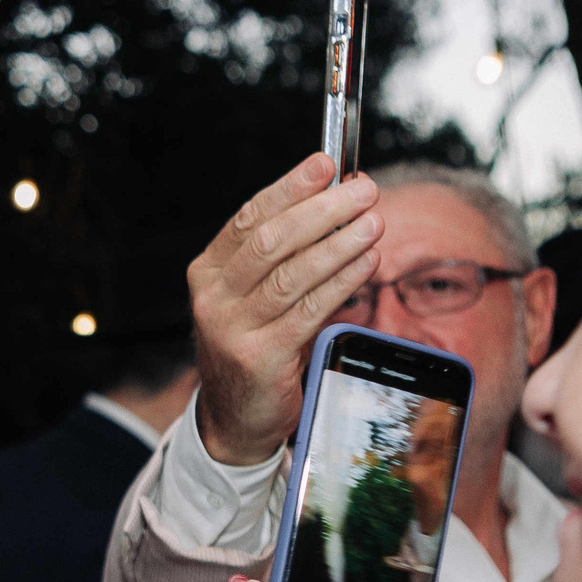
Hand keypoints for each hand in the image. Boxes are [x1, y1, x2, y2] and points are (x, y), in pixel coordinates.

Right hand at [188, 154, 385, 465]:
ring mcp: (232, 328)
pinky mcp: (260, 357)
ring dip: (340, 242)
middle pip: (271, 240)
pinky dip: (344, 281)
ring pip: (293, 273)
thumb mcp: (253, 296)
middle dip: (323, 209)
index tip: (326, 164)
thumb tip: (334, 199)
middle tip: (364, 191)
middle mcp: (213, 298)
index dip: (290, 187)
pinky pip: (310, 310)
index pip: (249, 218)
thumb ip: (282, 255)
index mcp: (208, 273)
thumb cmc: (254, 345)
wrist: (235, 417)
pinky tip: (368, 262)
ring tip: (374, 222)